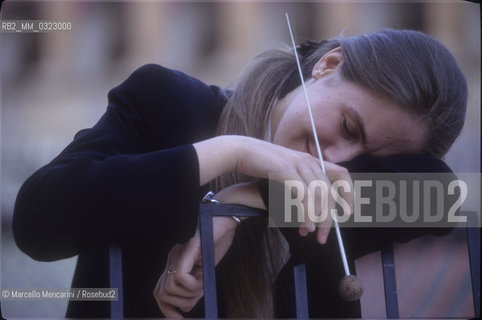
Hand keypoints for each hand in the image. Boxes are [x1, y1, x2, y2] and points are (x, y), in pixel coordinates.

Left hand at [153, 216, 236, 317]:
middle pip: (161, 293)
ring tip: (203, 282)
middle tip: (198, 295)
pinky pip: (180, 278)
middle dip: (179, 304)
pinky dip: (192, 285)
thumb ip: (193, 288)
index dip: (166, 309)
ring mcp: (178, 253)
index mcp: (174, 262)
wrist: (226, 219)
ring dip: (190, 293)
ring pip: (170, 289)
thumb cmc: (218, 241)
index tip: (179, 318)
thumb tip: (184, 308)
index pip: (159, 292)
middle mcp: (172, 257)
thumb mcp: (205, 271)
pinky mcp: (187, 250)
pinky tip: (202, 277)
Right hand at [194, 136, 353, 242]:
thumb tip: (308, 210)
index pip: (342, 174)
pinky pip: (303, 196)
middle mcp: (308, 161)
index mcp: (311, 161)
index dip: (349, 193)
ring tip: (310, 233)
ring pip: (319, 196)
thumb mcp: (286, 172)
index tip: (348, 212)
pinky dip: (306, 213)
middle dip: (329, 218)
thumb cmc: (261, 164)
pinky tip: (303, 225)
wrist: (241, 151)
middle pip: (330, 192)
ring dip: (318, 219)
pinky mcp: (286, 170)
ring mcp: (298, 165)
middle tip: (323, 236)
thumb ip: (300, 186)